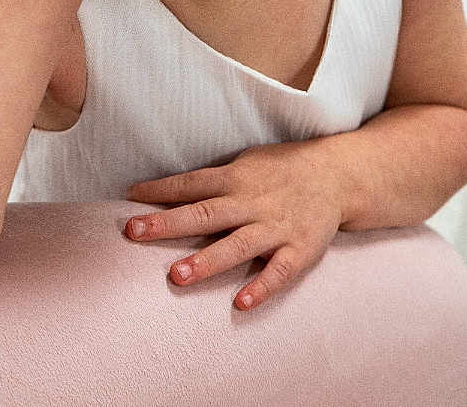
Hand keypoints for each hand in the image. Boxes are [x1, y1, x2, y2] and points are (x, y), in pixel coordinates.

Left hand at [123, 139, 342, 310]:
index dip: (160, 190)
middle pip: (205, 213)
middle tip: (134, 232)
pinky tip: (239, 304)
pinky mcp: (299, 249)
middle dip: (168, 223)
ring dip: (207, 261)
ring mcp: (275, 227)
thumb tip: (171, 192)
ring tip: (176, 276)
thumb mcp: (246, 163)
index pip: (191, 183)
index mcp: (235, 178)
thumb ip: (214, 180)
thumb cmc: (281, 169)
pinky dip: (260, 287)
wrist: (336, 175)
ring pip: (237, 245)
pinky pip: (278, 271)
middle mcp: (251, 202)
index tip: (129, 198)